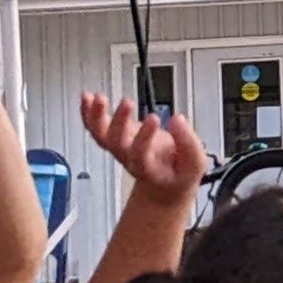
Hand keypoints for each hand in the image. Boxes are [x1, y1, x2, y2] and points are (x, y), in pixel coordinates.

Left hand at [80, 92, 209, 200]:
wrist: (164, 184)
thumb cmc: (178, 173)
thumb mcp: (195, 164)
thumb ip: (189, 143)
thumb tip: (178, 119)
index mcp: (148, 168)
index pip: (140, 154)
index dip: (144, 136)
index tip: (155, 118)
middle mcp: (129, 158)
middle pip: (115, 143)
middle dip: (119, 121)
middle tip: (128, 102)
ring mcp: (121, 147)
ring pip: (100, 135)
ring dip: (96, 116)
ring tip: (98, 97)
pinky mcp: (117, 135)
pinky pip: (96, 127)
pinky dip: (88, 113)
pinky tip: (87, 97)